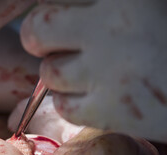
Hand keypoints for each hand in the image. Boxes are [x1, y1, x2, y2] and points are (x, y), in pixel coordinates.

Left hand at [20, 0, 166, 142]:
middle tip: (61, 43)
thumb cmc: (166, 38)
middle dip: (42, 38)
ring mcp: (111, 69)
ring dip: (62, 74)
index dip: (57, 8)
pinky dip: (74, 103)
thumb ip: (102, 4)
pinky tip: (98, 96)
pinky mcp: (112, 110)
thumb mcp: (145, 5)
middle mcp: (116, 25)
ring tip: (92, 72)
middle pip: (35, 30)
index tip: (68, 18)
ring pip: (49, 72)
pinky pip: (64, 105)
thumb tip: (50, 6)